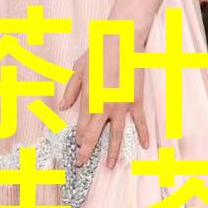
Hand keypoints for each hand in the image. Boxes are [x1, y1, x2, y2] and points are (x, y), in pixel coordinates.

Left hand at [60, 44, 149, 169]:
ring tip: (109, 166)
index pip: (82, 126)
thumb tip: (62, 107)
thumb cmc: (98, 53)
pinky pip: (139, 123)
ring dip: (112, 152)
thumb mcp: (77, 70)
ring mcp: (121, 107)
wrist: (121, 42)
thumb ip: (70, 91)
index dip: (78, 139)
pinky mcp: (135, 102)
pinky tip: (145, 146)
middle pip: (94, 136)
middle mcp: (104, 107)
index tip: (76, 147)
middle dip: (87, 152)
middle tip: (81, 165)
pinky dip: (142, 135)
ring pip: (116, 135)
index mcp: (88, 100)